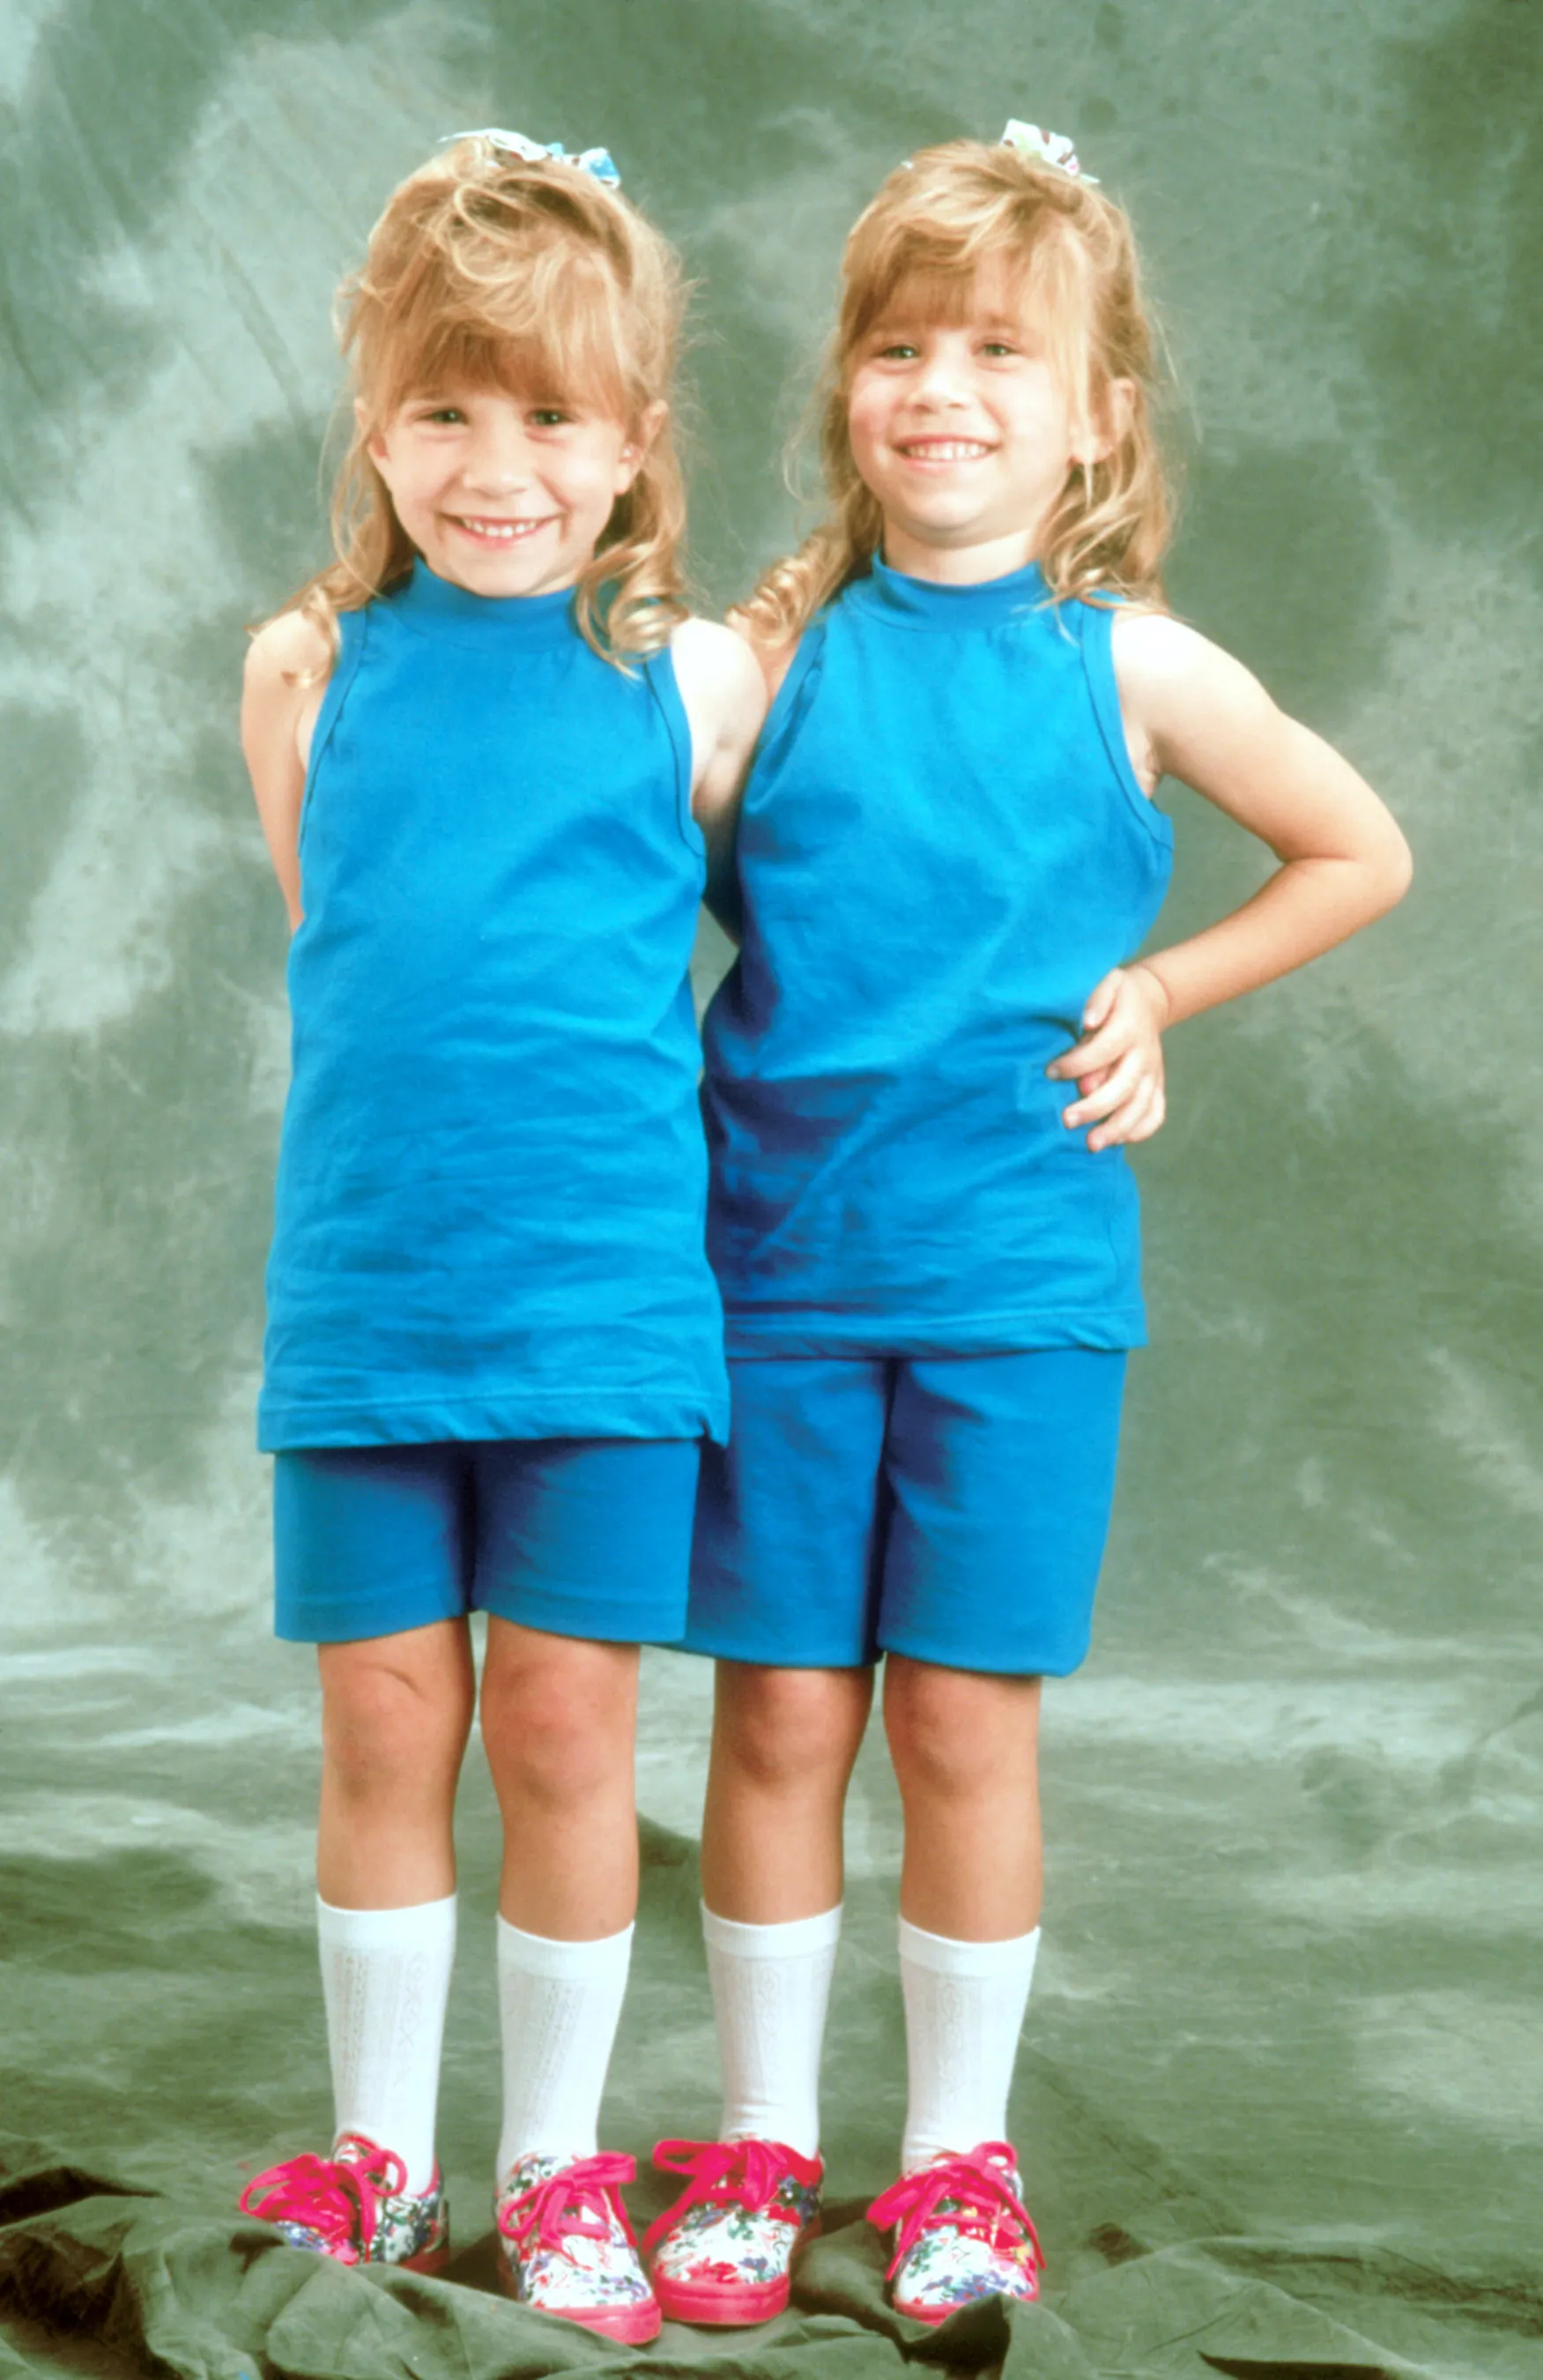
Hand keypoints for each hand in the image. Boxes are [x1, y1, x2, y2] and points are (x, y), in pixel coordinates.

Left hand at [1046, 964, 1170, 1150]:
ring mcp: (1153, 1072)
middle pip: (1124, 1085)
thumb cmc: (1115, 995)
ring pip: (1141, 1106)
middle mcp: (1144, 1053)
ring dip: (1118, 1127)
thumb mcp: (1107, 982)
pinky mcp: (1157, 1085)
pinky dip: (1141, 1130)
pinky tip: (1119, 1141)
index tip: (1050, 1072)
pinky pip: (1156, 1113)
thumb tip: (1089, 1022)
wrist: (1148, 1000)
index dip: (1078, 1063)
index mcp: (1130, 1027)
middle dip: (1096, 1106)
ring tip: (1091, 1144)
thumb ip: (1097, 998)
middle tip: (1066, 1120)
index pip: (1104, 1050)